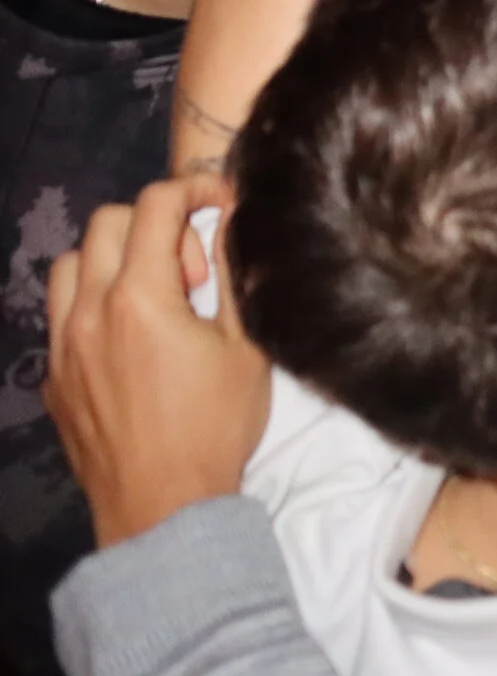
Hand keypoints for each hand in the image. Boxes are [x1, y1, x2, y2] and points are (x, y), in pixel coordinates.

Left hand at [45, 177, 272, 548]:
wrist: (161, 505)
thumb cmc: (215, 426)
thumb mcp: (247, 348)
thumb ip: (235, 277)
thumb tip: (231, 221)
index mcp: (141, 298)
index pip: (156, 205)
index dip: (195, 187)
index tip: (223, 204)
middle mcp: (90, 311)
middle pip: (107, 222)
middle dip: (156, 222)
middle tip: (193, 269)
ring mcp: (63, 345)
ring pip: (71, 263)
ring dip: (113, 258)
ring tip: (153, 294)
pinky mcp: (53, 376)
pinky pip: (61, 314)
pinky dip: (94, 303)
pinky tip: (130, 339)